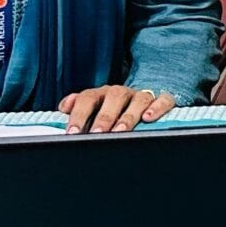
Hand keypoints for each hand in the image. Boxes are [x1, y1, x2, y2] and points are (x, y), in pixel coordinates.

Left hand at [59, 84, 175, 132]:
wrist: (143, 106)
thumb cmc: (112, 114)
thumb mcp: (93, 112)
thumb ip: (78, 110)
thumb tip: (63, 107)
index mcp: (101, 94)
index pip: (87, 98)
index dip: (79, 114)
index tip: (72, 133)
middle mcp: (121, 92)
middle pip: (113, 98)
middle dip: (104, 117)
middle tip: (97, 134)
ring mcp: (142, 96)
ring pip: (138, 99)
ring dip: (128, 116)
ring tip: (120, 132)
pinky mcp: (162, 100)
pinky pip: (163, 100)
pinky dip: (157, 108)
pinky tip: (149, 118)